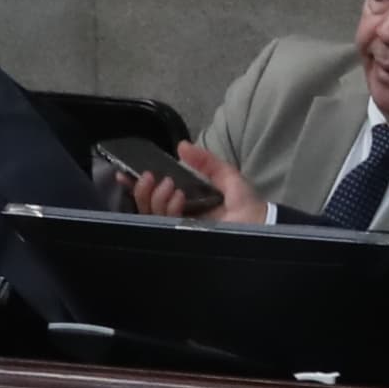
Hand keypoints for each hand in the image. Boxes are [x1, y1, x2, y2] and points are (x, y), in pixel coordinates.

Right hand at [123, 143, 267, 226]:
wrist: (264, 231)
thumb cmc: (249, 207)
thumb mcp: (228, 178)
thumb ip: (206, 162)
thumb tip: (182, 145)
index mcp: (187, 207)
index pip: (154, 198)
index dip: (137, 186)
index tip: (124, 172)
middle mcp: (179, 221)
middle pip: (147, 207)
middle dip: (143, 190)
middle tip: (153, 176)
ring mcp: (180, 232)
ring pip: (151, 216)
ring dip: (156, 197)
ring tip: (172, 186)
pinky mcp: (183, 241)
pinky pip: (164, 225)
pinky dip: (168, 209)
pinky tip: (179, 198)